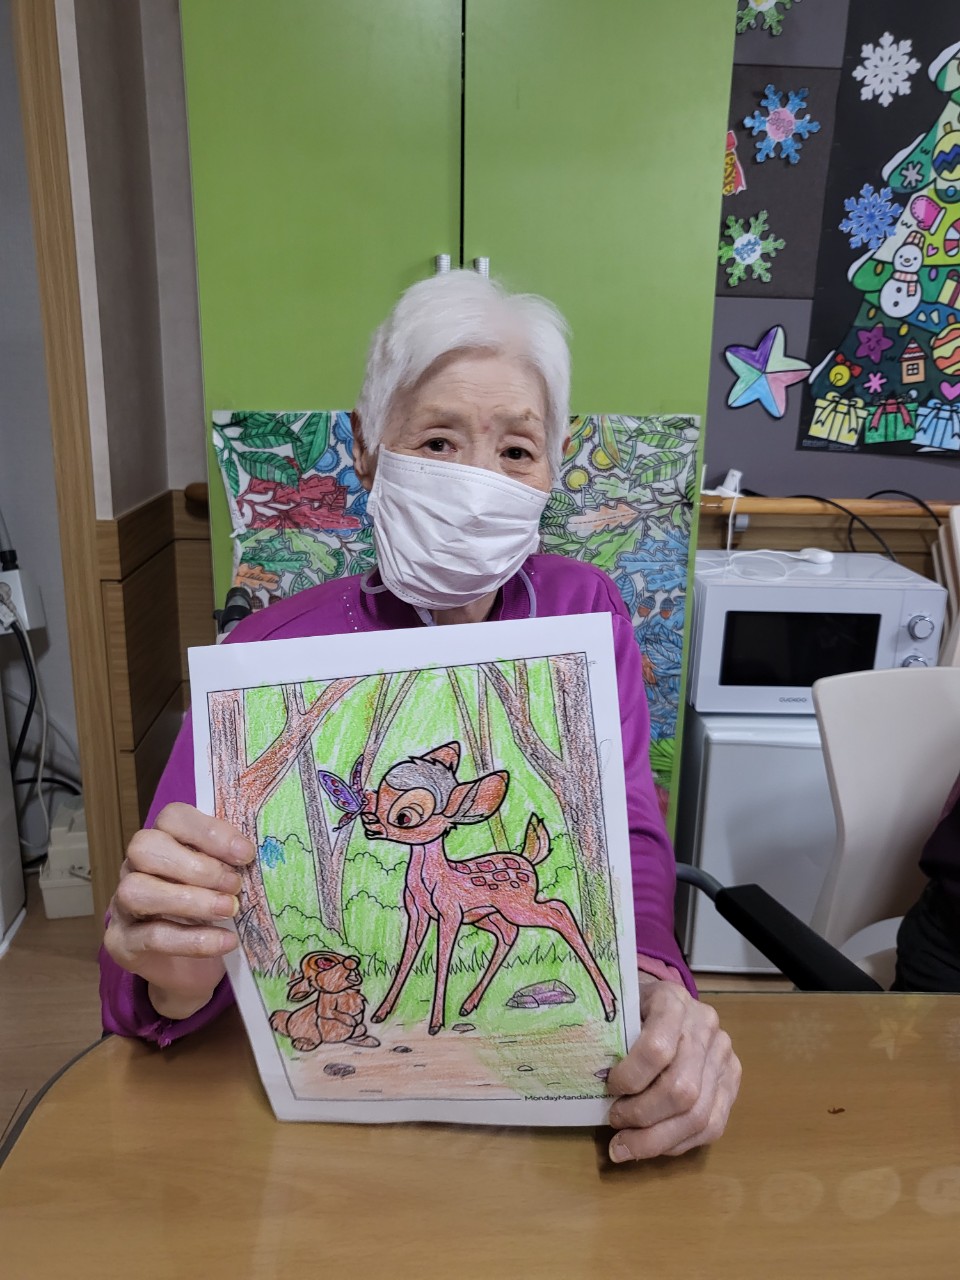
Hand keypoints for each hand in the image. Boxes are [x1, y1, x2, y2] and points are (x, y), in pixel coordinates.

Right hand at [104, 803, 254, 1019]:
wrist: (193, 970)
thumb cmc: (212, 912)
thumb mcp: (224, 882)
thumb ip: (231, 863)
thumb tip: (253, 855)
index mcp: (162, 841)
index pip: (173, 817)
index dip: (209, 832)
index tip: (245, 854)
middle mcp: (134, 867)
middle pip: (145, 847)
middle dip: (196, 866)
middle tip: (234, 885)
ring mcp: (122, 905)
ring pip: (137, 890)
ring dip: (189, 899)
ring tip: (229, 909)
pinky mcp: (122, 943)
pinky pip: (151, 937)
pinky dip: (193, 939)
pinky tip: (225, 940)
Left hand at [606, 979, 740, 1160]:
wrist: (669, 1001)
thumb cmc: (634, 1008)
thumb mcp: (618, 1009)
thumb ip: (609, 1038)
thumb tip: (588, 1083)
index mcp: (672, 1001)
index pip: (657, 1050)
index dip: (631, 1078)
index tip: (609, 1088)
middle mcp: (705, 1027)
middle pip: (681, 1090)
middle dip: (642, 1116)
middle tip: (614, 1121)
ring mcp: (724, 1056)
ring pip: (699, 1116)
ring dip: (657, 1140)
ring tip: (626, 1145)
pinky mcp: (732, 1082)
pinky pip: (712, 1127)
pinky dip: (677, 1144)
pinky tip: (652, 1146)